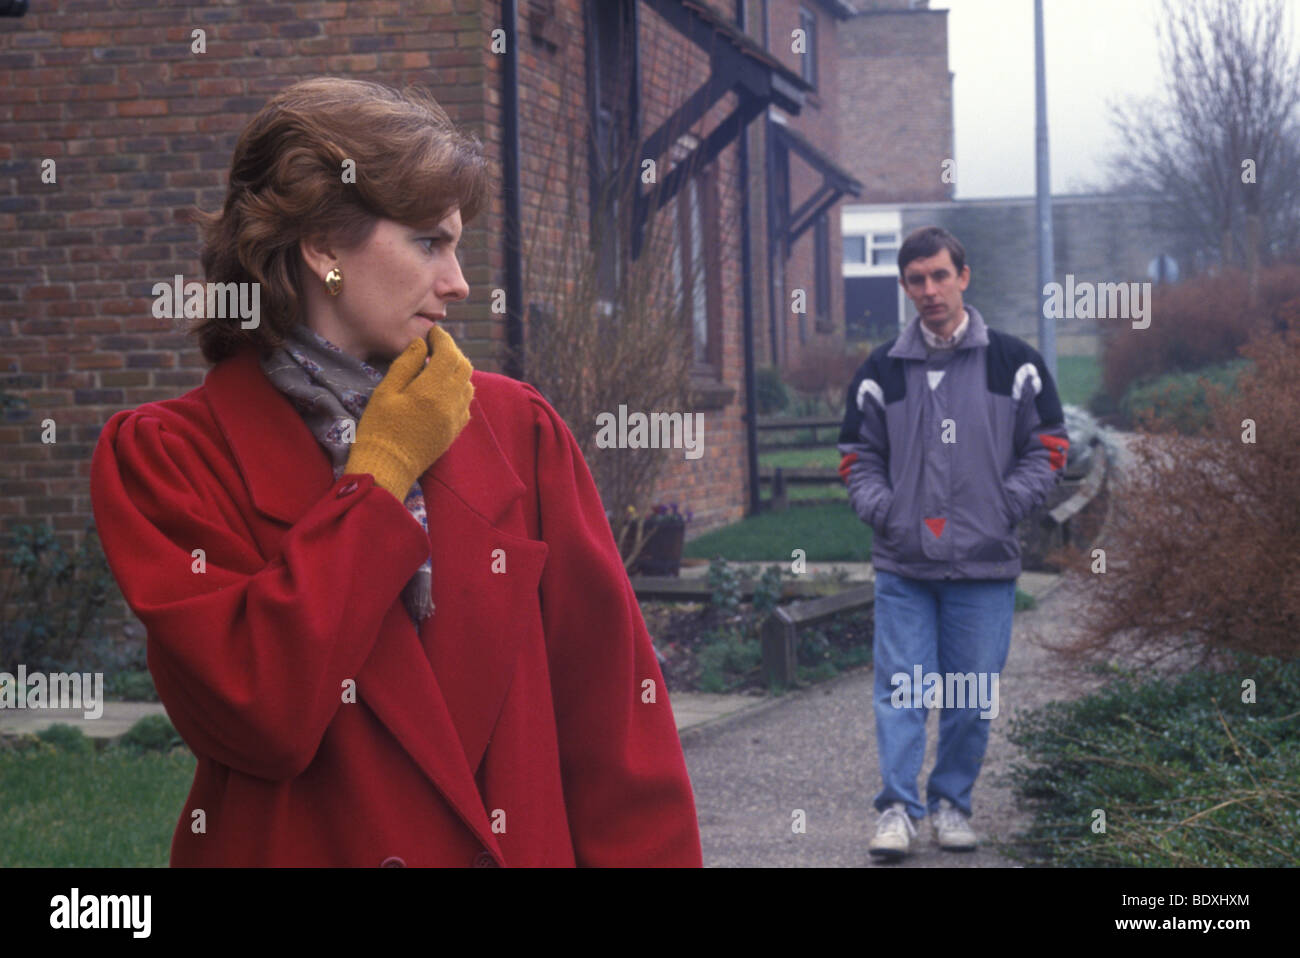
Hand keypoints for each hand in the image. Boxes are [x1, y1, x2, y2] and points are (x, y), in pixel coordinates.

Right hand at [344, 325, 473, 499]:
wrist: (387, 467)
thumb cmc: (379, 428)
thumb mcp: (386, 391)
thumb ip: (406, 364)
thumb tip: (421, 344)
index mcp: (432, 390)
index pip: (449, 353)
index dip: (442, 338)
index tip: (432, 332)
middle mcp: (451, 402)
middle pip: (464, 366)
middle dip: (452, 352)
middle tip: (435, 347)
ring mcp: (456, 418)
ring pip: (469, 384)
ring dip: (457, 371)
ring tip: (437, 368)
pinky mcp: (455, 431)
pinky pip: (466, 403)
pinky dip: (459, 390)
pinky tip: (442, 391)